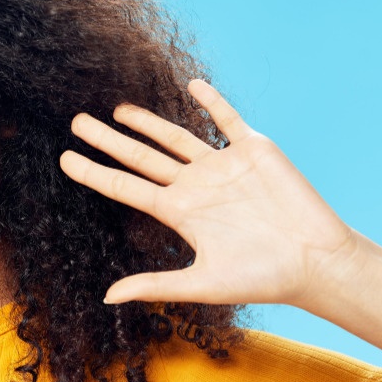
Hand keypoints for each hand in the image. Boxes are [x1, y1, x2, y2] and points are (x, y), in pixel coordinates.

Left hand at [59, 79, 355, 309]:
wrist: (316, 263)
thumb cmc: (262, 278)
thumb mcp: (202, 283)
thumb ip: (154, 285)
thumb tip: (106, 297)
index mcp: (178, 212)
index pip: (124, 187)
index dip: (94, 172)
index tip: (64, 158)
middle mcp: (194, 186)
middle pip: (140, 157)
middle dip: (108, 139)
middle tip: (77, 121)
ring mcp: (221, 166)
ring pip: (175, 136)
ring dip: (147, 121)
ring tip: (117, 108)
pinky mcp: (253, 150)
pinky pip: (227, 119)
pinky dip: (211, 101)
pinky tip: (191, 85)